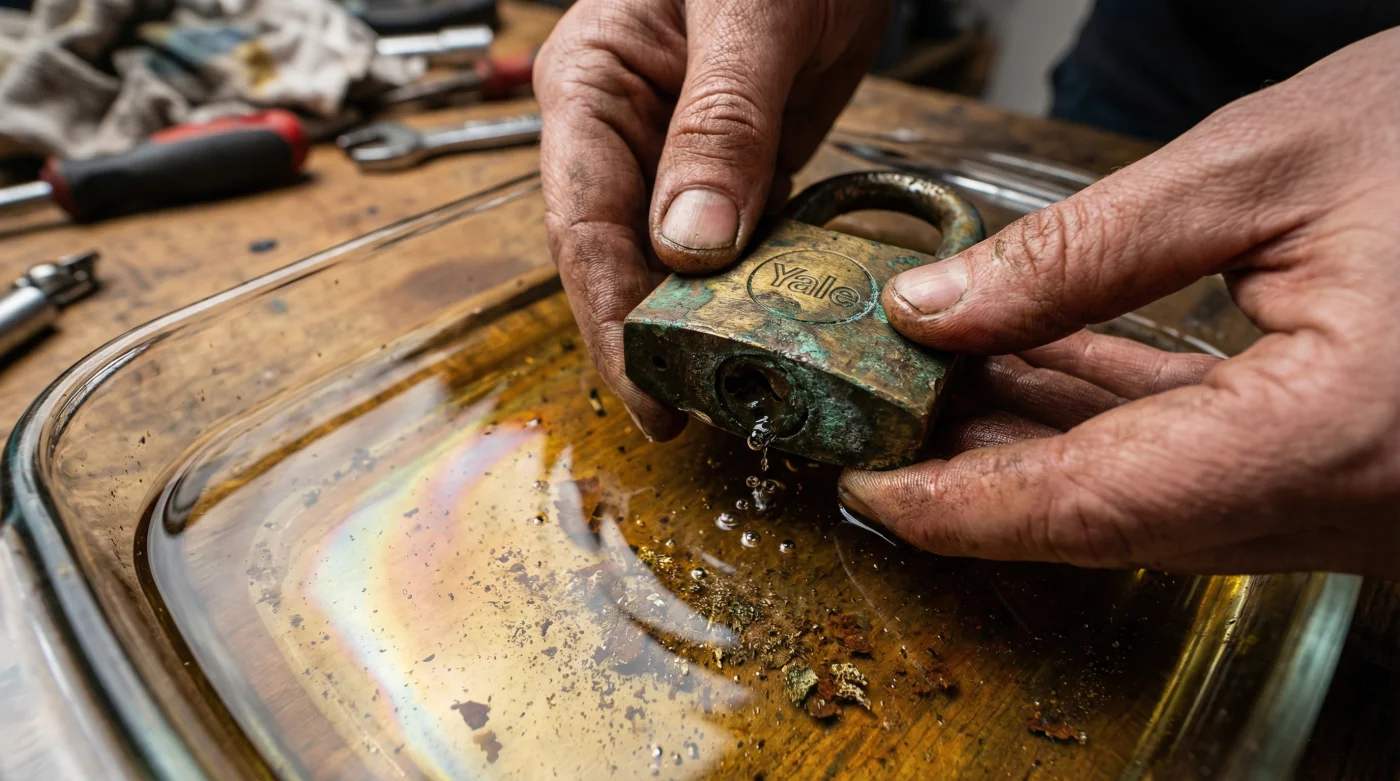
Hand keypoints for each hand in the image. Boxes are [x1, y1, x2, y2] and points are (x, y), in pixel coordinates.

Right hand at [534, 0, 889, 438]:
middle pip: (622, 261)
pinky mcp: (738, 165)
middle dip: (655, 344)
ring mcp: (681, 155)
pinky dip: (755, 293)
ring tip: (743, 395)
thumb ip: (721, 125)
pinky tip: (778, 335)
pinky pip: (738, 244)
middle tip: (703, 417)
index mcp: (592, 88)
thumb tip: (689, 247)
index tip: (651, 400)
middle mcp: (626, 131)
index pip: (585, 228)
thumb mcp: (751, 17)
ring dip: (706, 330)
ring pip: (678, 265)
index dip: (612, 323)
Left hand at [840, 28, 1399, 577]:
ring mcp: (1363, 502)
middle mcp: (1355, 505)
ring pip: (1154, 498)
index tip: (865, 487)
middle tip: (880, 414)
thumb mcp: (1265, 165)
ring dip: (1038, 442)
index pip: (1091, 505)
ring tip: (937, 380)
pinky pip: (1209, 467)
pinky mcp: (1359, 471)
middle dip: (980, 473)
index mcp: (1331, 439)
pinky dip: (1114, 424)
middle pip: (1112, 517)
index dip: (958, 508)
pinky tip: (1038, 372)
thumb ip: (1085, 253)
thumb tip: (939, 313)